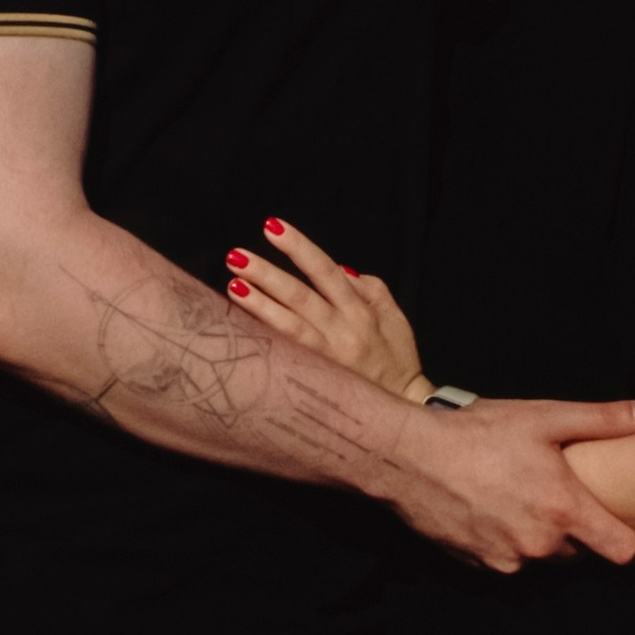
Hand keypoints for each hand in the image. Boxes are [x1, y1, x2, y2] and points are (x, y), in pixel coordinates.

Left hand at [226, 218, 426, 401]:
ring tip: (233, 286)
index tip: (272, 227)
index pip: (325, 270)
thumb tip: (338, 268)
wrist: (401, 407)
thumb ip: (369, 287)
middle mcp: (341, 332)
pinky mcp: (315, 381)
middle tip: (236, 255)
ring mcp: (326, 359)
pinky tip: (239, 327)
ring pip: (288, 328)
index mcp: (360, 311)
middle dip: (266, 274)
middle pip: (299, 297)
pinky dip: (263, 340)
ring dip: (258, 306)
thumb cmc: (395, 358)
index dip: (298, 247)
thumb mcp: (394, 316)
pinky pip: (286, 356)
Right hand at [383, 392, 634, 573]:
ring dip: (544, 539)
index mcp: (564, 510)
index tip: (632, 532)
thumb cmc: (478, 433)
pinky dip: (511, 544)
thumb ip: (602, 419)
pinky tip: (496, 510)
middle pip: (582, 555)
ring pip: (545, 560)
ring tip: (525, 500)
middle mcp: (541, 545)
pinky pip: (511, 562)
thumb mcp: (543, 417)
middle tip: (563, 499)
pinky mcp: (481, 566)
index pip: (624, 553)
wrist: (410, 458)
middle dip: (580, 533)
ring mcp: (509, 561)